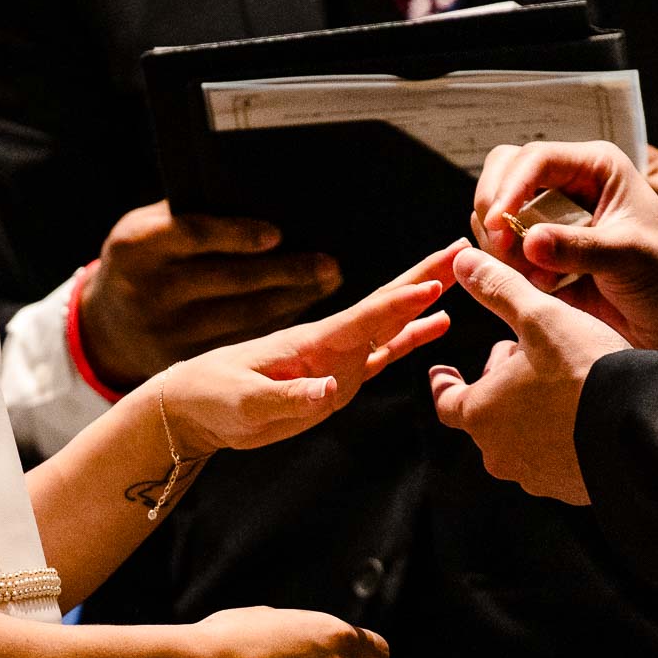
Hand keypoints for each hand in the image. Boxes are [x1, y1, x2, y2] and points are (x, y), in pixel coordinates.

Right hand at [80, 201, 344, 387]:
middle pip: (228, 281)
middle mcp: (147, 291)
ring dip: (291, 301)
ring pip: (241, 316)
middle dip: (285, 273)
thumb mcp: (149, 228)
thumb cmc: (144, 259)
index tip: (278, 234)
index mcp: (136, 246)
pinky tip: (301, 308)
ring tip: (325, 284)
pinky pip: (239, 342)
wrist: (106, 325)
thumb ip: (190, 217)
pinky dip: (275, 325)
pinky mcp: (181, 361)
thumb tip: (262, 200)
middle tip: (329, 265)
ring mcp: (164, 332)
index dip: (236, 235)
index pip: (191, 235)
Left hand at [166, 239, 465, 455]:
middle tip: (461, 249)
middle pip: (385, 306)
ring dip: (425, 300)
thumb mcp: (245, 403)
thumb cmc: (213, 398)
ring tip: (462, 280)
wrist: (195, 408)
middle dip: (423, 278)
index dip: (399, 305)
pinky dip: (411, 337)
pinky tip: (436, 324)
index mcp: (310, 345)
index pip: (362, 320)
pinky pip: (383, 354)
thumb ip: (289, 398)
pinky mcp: (338, 379)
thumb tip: (331, 391)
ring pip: (391, 324)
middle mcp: (331, 345)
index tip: (434, 285)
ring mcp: (338, 359)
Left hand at [429, 248, 629, 504]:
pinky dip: (559, 437)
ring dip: (528, 412)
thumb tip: (461, 261)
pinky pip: (554, 460)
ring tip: (556, 382)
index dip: (444, 383)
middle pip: (485, 417)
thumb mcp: (539, 317)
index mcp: (480, 413)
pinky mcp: (569, 489)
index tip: (443, 372)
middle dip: (497, 386)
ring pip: (520, 439)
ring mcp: (535, 476)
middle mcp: (499, 453)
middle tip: (518, 359)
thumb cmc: (582, 368)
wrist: (642, 427)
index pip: (446, 401)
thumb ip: (498, 289)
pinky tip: (583, 414)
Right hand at [473, 140, 657, 349]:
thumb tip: (529, 241)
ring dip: (500, 242)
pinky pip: (503, 246)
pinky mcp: (542, 249)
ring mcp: (551, 216)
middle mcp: (569, 183)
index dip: (509, 187)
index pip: (535, 158)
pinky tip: (540, 286)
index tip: (497, 224)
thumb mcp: (628, 256)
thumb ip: (578, 248)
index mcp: (596, 168)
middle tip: (501, 246)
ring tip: (532, 274)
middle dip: (494, 207)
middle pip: (504, 172)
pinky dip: (507, 265)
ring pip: (498, 210)